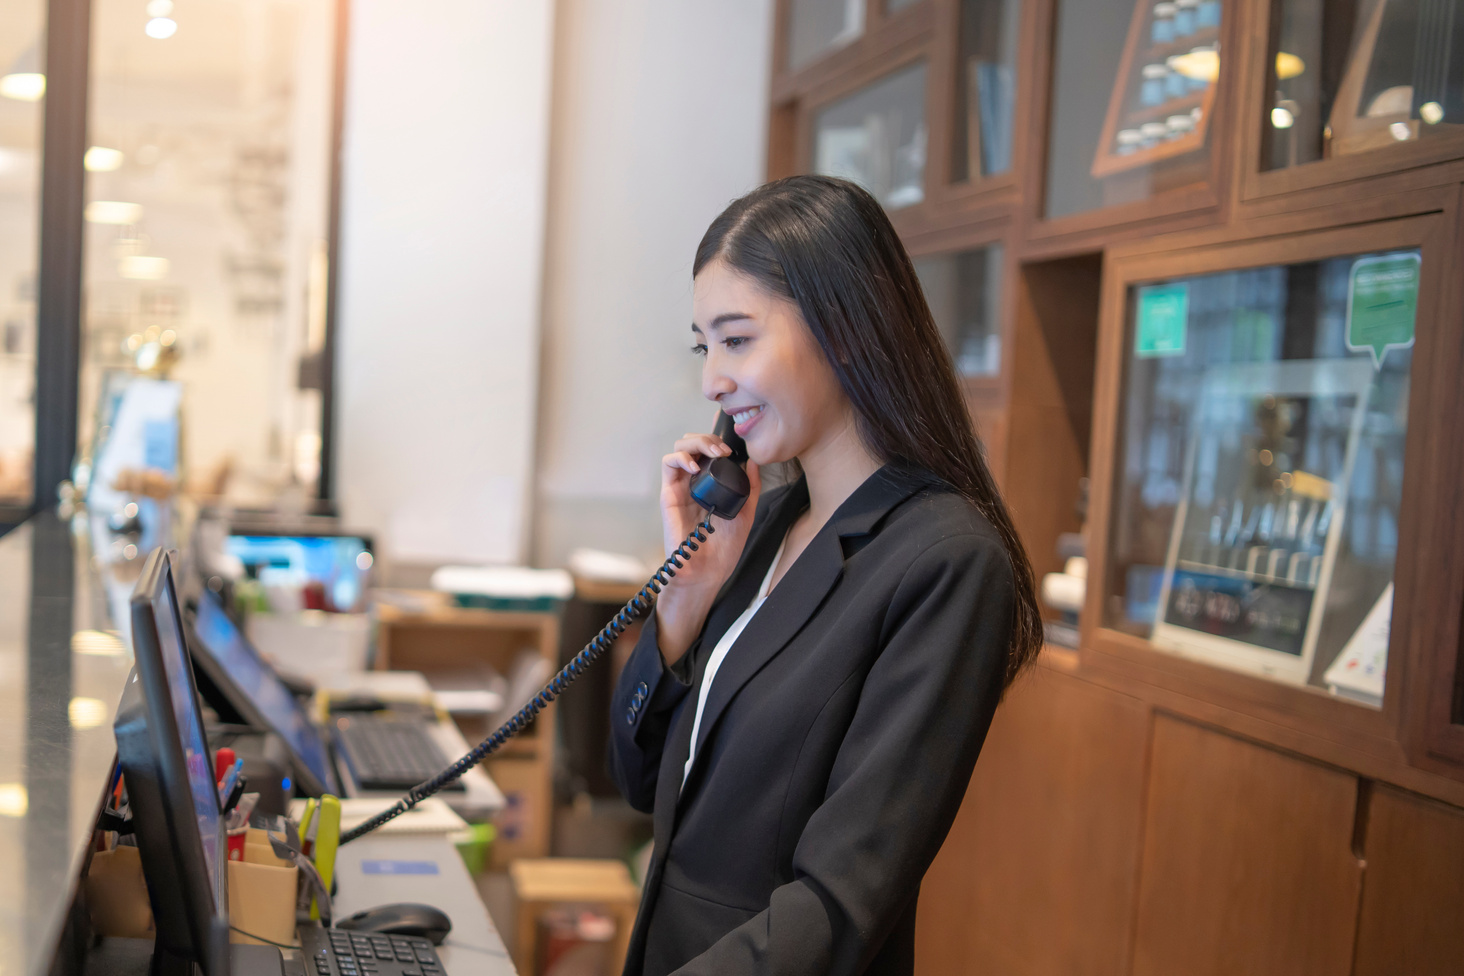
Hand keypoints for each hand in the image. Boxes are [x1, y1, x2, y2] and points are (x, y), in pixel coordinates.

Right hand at [654, 431, 760, 665]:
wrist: (708, 571)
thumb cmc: (724, 548)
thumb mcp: (746, 513)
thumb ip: (750, 488)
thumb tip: (754, 461)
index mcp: (712, 484)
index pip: (710, 451)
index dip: (719, 441)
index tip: (736, 446)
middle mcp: (694, 482)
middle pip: (694, 444)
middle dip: (708, 438)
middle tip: (724, 449)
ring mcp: (681, 487)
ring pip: (680, 448)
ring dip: (696, 443)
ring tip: (714, 453)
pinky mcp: (669, 495)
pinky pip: (668, 465)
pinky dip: (680, 458)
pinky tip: (695, 465)